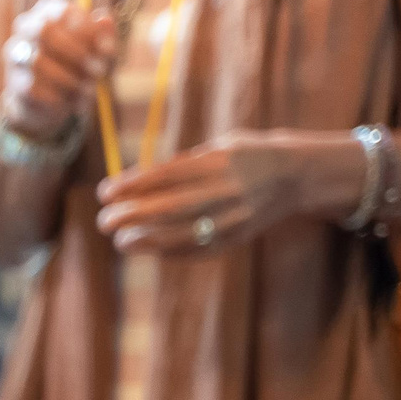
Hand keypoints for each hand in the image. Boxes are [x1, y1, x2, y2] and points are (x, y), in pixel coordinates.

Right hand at [0, 0, 115, 140]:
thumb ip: (104, 34)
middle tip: (99, 70)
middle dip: (75, 52)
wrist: (56, 100)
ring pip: (37, 62)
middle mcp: (26, 28)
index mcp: (49, 11)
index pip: (63, 10)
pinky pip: (33, 88)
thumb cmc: (81, 64)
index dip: (87, 29)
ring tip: (90, 90)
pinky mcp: (15, 84)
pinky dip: (58, 96)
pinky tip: (74, 102)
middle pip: (44, 30)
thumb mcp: (99, 49)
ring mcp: (16, 57)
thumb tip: (104, 21)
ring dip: (69, 78)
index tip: (108, 49)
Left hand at [95, 131, 334, 254]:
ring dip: (147, 241)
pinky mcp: (239, 237)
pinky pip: (199, 249)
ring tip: (120, 241)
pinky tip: (150, 249)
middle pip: (171, 207)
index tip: (104, 192)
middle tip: (104, 221)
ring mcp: (235, 217)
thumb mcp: (218, 147)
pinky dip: (170, 252)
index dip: (132, 186)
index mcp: (220, 161)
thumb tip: (133, 181)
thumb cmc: (245, 156)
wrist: (296, 174)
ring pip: (183, 234)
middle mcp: (228, 190)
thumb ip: (180, 164)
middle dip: (133, 216)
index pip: (166, 176)